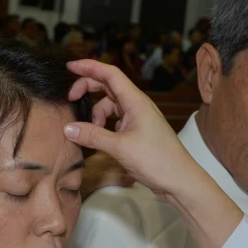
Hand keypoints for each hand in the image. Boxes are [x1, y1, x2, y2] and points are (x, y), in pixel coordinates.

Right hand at [63, 59, 203, 200]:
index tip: (70, 66)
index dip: (89, 67)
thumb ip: (93, 136)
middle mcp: (137, 106)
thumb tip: (68, 128)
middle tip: (71, 99)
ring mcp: (138, 118)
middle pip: (108, 87)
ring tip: (90, 130)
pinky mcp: (138, 132)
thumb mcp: (120, 147)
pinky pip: (116, 121)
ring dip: (96, 113)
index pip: (110, 74)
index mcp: (136, 101)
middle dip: (88, 89)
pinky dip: (104, 125)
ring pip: (111, 106)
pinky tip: (100, 138)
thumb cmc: (157, 160)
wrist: (179, 180)